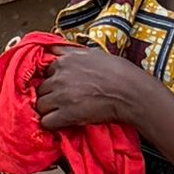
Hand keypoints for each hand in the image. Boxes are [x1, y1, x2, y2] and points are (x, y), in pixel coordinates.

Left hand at [35, 45, 155, 131]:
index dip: (53, 81)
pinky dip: (52, 124)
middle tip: (63, 101)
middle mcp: (59, 77)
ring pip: (40, 105)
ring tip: (62, 112)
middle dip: (50, 95)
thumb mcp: (93, 54)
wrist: (132, 92)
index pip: (45, 72)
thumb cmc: (119, 72)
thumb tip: (54, 49)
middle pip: (41, 89)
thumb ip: (70, 52)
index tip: (61, 87)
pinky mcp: (66, 114)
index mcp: (65, 61)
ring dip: (49, 110)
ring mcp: (61, 96)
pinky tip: (62, 122)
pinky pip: (47, 122)